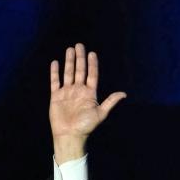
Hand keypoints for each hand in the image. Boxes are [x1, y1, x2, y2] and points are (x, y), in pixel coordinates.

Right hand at [49, 43, 126, 162]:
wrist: (70, 134)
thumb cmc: (86, 126)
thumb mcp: (101, 113)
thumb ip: (110, 102)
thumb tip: (124, 94)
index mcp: (89, 93)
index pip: (92, 75)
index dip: (92, 64)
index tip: (92, 53)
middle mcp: (78, 90)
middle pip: (79, 70)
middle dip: (80, 58)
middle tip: (79, 45)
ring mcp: (67, 92)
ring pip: (68, 73)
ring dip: (68, 61)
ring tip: (69, 50)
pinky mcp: (56, 96)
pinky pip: (55, 81)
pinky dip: (55, 72)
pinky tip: (55, 63)